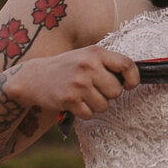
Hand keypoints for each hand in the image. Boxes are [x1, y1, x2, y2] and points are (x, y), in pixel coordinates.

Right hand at [30, 45, 144, 118]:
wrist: (34, 77)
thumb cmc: (66, 68)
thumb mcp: (86, 56)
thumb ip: (107, 64)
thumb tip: (133, 79)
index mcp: (95, 53)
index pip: (127, 65)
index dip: (133, 78)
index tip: (129, 85)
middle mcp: (88, 66)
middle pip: (116, 91)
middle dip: (109, 95)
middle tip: (96, 90)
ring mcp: (78, 83)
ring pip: (104, 105)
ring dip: (96, 105)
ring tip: (83, 95)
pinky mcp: (69, 100)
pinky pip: (89, 114)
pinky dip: (84, 112)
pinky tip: (75, 102)